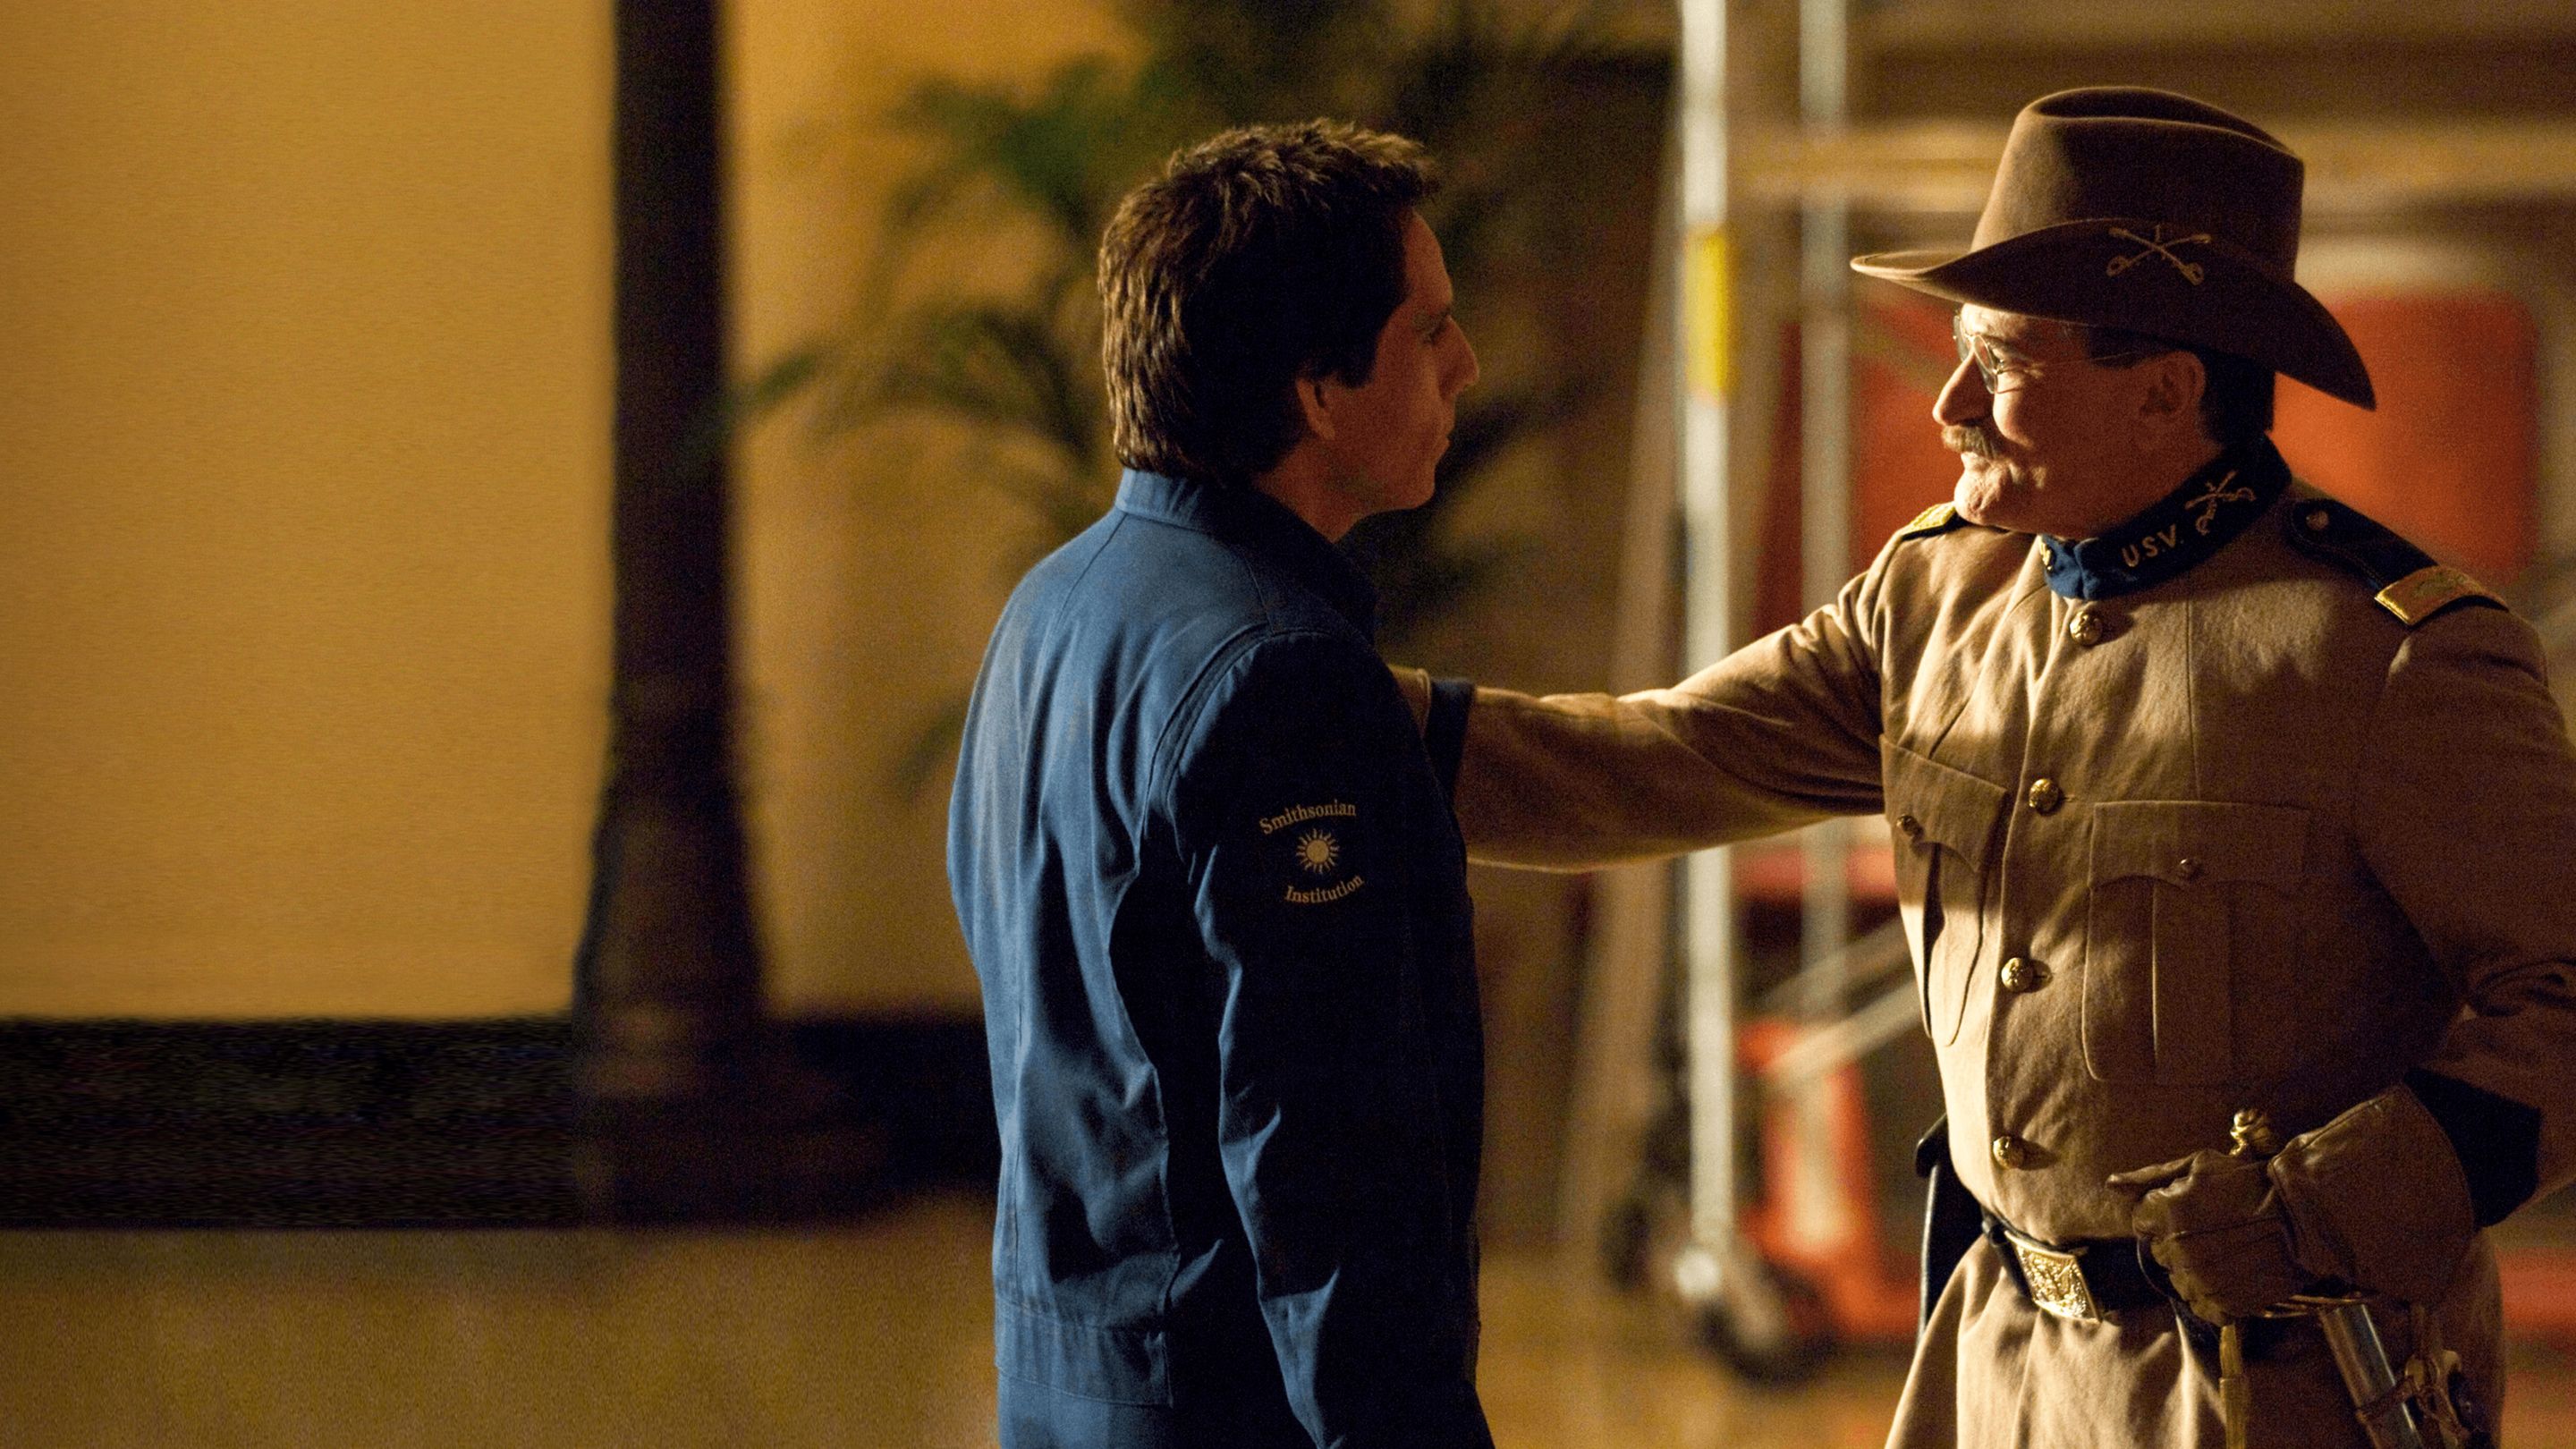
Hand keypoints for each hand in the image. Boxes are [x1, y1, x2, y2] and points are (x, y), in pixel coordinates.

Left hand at [2105, 1148, 2305, 1322]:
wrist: (2305, 1218)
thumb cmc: (2251, 1184)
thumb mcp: (2199, 1164)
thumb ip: (2150, 1176)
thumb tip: (2111, 1184)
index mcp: (2167, 1213)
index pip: (2142, 1220)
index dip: (2164, 1211)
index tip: (2190, 1208)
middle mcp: (2179, 1250)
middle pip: (2160, 1251)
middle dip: (2178, 1239)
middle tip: (2213, 1229)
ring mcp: (2202, 1280)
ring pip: (2179, 1279)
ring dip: (2195, 1268)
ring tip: (2227, 1251)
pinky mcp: (2226, 1304)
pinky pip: (2202, 1306)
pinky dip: (2213, 1294)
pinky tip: (2233, 1274)